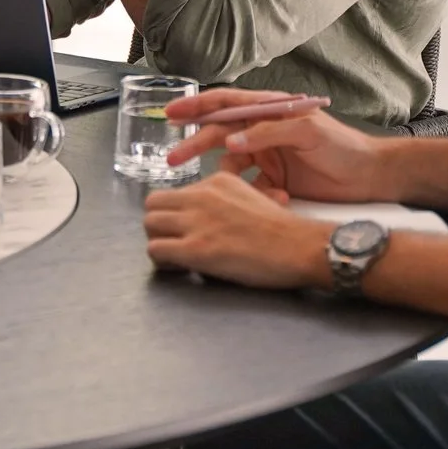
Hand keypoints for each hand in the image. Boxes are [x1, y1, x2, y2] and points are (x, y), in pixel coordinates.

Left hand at [143, 172, 333, 289]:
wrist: (298, 246)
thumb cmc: (283, 230)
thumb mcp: (252, 196)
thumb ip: (226, 200)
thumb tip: (213, 217)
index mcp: (216, 181)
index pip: (176, 193)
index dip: (176, 214)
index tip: (186, 230)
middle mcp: (201, 196)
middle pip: (153, 203)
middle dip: (159, 224)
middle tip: (172, 242)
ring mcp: (197, 222)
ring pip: (149, 224)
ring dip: (158, 241)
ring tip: (175, 257)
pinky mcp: (196, 248)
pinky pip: (155, 249)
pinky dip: (161, 261)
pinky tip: (179, 268)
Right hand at [163, 88, 396, 203]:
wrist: (369, 176)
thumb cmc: (343, 146)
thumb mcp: (306, 132)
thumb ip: (267, 133)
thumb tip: (230, 140)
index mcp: (270, 109)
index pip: (226, 103)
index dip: (196, 106)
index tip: (171, 113)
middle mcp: (264, 129)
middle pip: (219, 132)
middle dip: (195, 144)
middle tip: (172, 158)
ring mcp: (267, 154)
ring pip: (232, 163)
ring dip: (233, 177)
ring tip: (249, 191)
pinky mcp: (274, 179)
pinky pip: (250, 186)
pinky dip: (257, 194)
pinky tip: (278, 199)